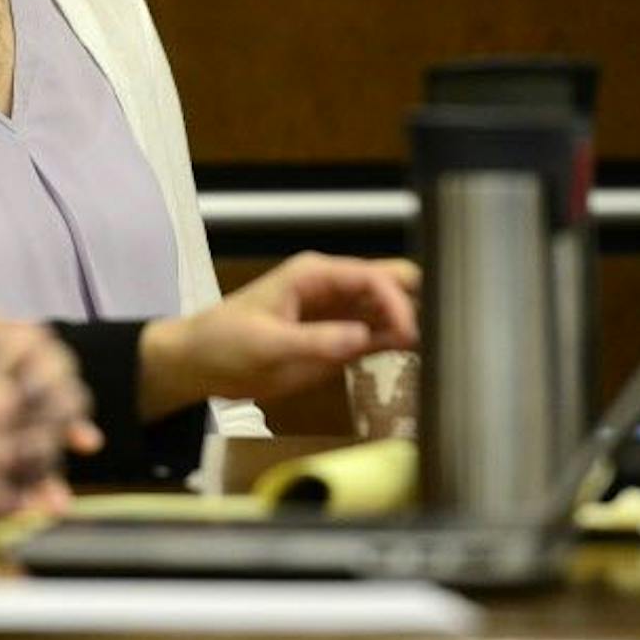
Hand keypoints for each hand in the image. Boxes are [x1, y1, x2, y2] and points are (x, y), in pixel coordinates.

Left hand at [137, 253, 418, 417]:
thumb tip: (362, 338)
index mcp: (315, 275)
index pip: (372, 278)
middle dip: (417, 303)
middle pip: (390, 283)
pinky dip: (398, 343)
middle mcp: (333, 287)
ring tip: (439, 350)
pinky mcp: (337, 339)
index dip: (397, 302)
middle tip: (440, 335)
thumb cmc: (224, 343)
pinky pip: (377, 335)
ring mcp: (338, 312)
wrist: (200, 364)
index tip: (411, 334)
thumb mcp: (267, 345)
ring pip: (390, 309)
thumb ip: (316, 341)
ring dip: (412, 324)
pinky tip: (418, 358)